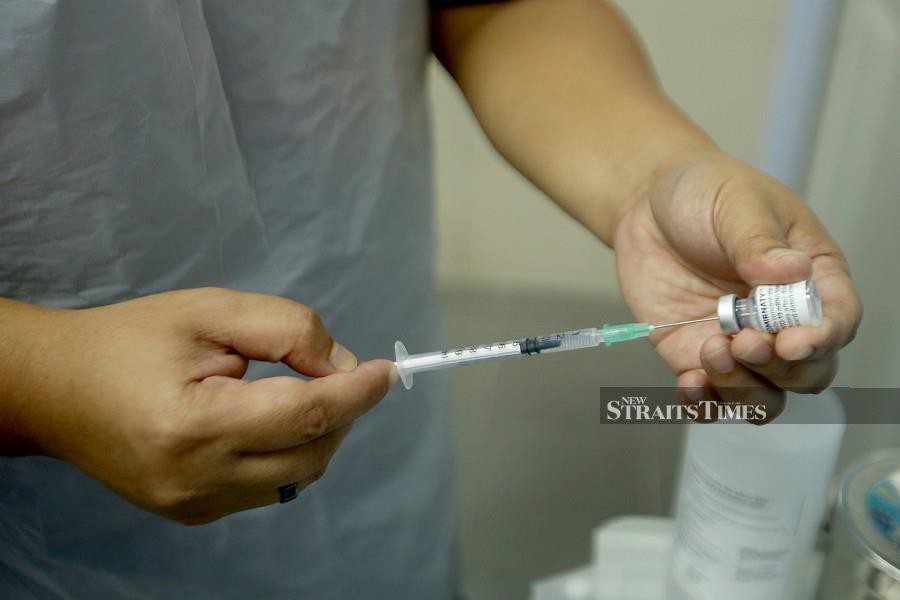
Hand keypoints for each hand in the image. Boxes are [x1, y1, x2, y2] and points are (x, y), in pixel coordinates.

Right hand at [6, 288, 394, 523]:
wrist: (57, 389)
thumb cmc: (129, 341)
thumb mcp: (210, 311)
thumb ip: (286, 330)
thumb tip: (343, 366)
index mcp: (195, 426)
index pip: (306, 415)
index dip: (357, 392)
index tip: (388, 372)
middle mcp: (198, 480)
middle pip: (312, 452)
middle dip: (342, 411)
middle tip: (341, 372)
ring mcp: (195, 505)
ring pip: (298, 475)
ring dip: (318, 434)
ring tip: (298, 391)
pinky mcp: (194, 513)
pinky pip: (270, 486)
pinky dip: (289, 453)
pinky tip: (269, 420)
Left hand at [613, 152, 861, 413]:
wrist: (646, 206)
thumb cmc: (705, 193)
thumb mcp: (737, 203)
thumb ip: (758, 241)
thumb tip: (791, 271)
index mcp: (811, 277)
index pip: (837, 320)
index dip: (821, 339)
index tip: (792, 342)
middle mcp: (781, 319)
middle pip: (807, 371)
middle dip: (779, 368)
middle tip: (742, 342)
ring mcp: (740, 343)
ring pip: (764, 396)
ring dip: (742, 389)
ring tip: (710, 352)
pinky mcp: (696, 355)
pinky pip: (711, 398)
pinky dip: (704, 404)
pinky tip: (689, 385)